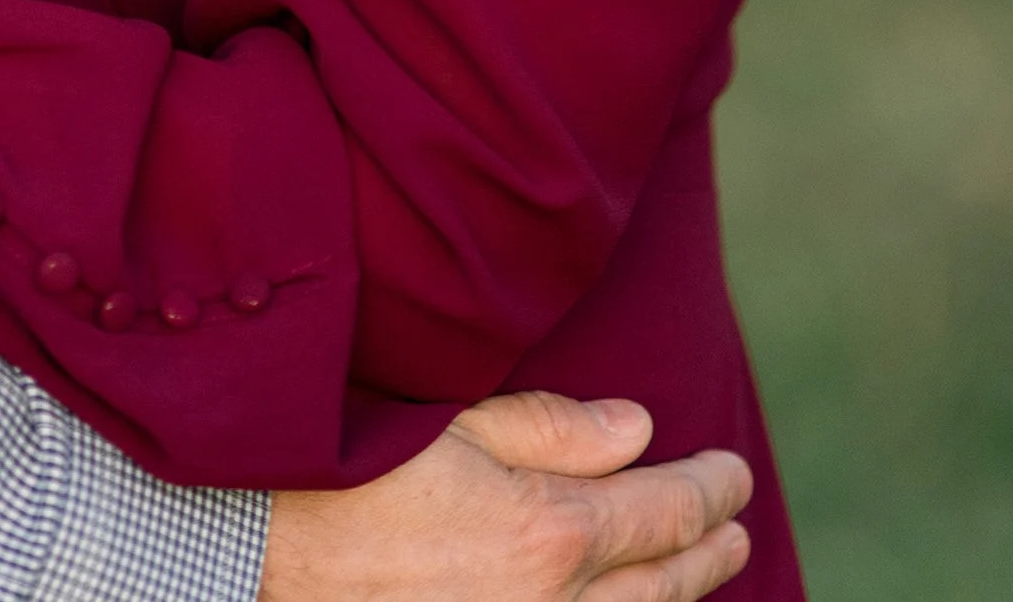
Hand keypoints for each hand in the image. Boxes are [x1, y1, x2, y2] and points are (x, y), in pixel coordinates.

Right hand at [261, 393, 751, 601]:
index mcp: (552, 533)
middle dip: (706, 549)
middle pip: (661, 582)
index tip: (732, 470)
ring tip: (702, 570)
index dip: (708, 489)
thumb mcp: (460, 428)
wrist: (277, 552)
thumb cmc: (361, 476)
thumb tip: (639, 429)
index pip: (662, 510)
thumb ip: (557, 430)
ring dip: (677, 598)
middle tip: (736, 524)